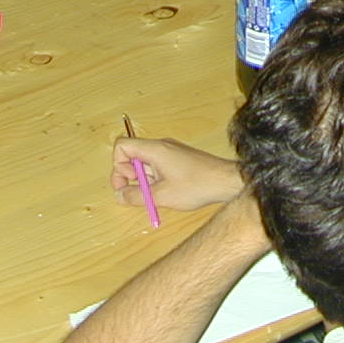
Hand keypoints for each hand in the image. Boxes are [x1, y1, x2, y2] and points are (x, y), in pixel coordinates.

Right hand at [111, 137, 244, 212]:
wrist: (225, 181)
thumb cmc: (196, 186)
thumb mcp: (161, 196)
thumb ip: (136, 196)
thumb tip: (119, 195)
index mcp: (154, 149)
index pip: (122, 146)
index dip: (118, 166)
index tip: (127, 183)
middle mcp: (161, 146)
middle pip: (132, 155)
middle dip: (130, 176)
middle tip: (140, 193)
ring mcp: (170, 151)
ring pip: (145, 162)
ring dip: (144, 180)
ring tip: (158, 194)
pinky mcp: (178, 158)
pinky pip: (157, 165)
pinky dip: (155, 179)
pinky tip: (166, 192)